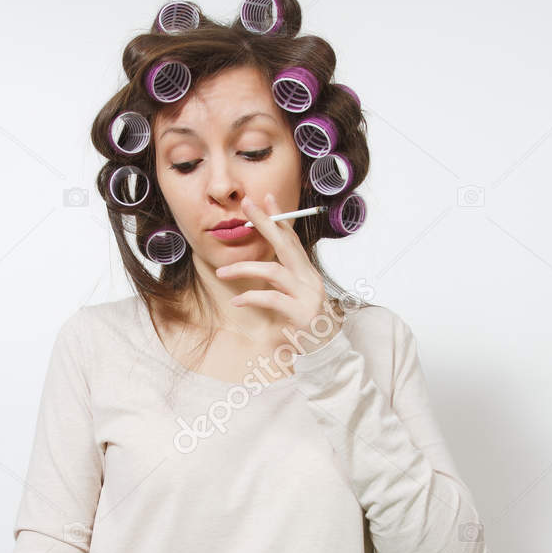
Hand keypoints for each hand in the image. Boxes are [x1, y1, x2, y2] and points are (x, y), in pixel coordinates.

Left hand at [214, 193, 338, 351]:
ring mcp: (307, 296)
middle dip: (265, 223)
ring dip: (245, 268)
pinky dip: (252, 298)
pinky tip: (238, 300)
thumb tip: (260, 270)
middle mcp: (309, 280)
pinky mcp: (301, 314)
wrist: (329, 353)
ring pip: (274, 272)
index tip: (266, 198)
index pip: (293, 240)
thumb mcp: (295, 300)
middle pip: (285, 245)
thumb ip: (282, 285)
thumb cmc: (309, 327)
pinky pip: (272, 299)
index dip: (279, 219)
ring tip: (222, 272)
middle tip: (246, 208)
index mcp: (307, 274)